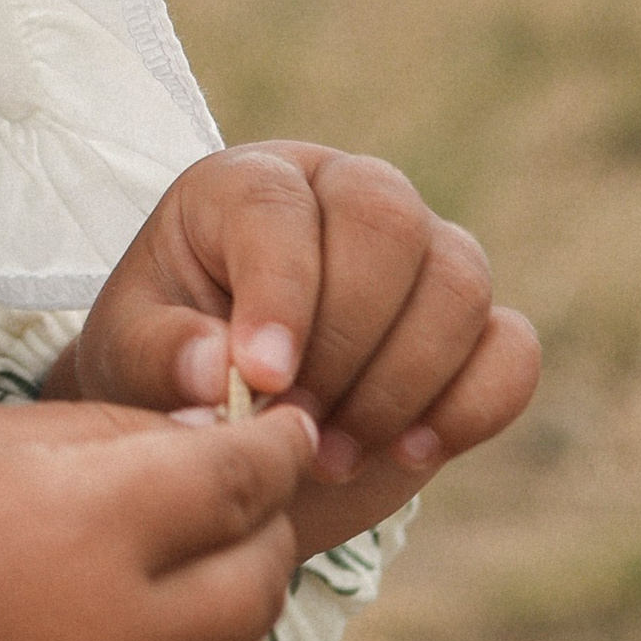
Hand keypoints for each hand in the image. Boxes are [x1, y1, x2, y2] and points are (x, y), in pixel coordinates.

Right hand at [0, 394, 318, 640]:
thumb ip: (101, 441)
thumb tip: (204, 440)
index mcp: (90, 530)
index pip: (242, 481)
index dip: (275, 447)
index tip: (284, 428)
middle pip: (258, 579)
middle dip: (260, 526)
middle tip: (233, 494)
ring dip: (214, 607)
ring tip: (162, 564)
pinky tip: (98, 639)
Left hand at [52, 142, 539, 557]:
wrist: (223, 432)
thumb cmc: (163, 371)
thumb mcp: (129, 361)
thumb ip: (161, 355)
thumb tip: (219, 369)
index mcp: (248, 185)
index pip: (280, 206)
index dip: (281, 291)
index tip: (264, 379)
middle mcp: (342, 196)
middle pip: (387, 221)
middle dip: (347, 338)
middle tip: (296, 425)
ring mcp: (420, 255)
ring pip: (458, 280)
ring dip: (402, 382)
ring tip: (330, 454)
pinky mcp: (471, 330)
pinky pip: (511, 346)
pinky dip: (473, 404)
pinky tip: (409, 453)